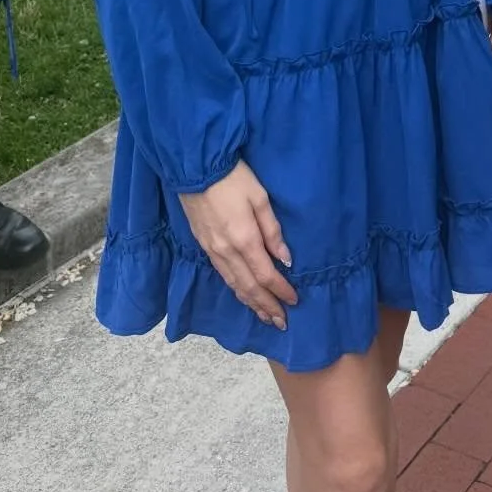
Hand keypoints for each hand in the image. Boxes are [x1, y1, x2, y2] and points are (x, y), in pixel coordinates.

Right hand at [178, 161, 296, 328]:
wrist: (196, 168)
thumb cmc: (234, 178)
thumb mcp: (260, 198)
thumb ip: (273, 231)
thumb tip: (285, 259)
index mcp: (244, 240)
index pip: (266, 275)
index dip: (281, 291)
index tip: (295, 301)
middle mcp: (227, 251)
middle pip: (249, 287)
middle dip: (266, 306)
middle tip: (281, 323)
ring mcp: (213, 251)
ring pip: (234, 285)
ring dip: (251, 303)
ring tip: (265, 316)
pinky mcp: (204, 246)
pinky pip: (223, 276)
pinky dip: (236, 290)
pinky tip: (243, 294)